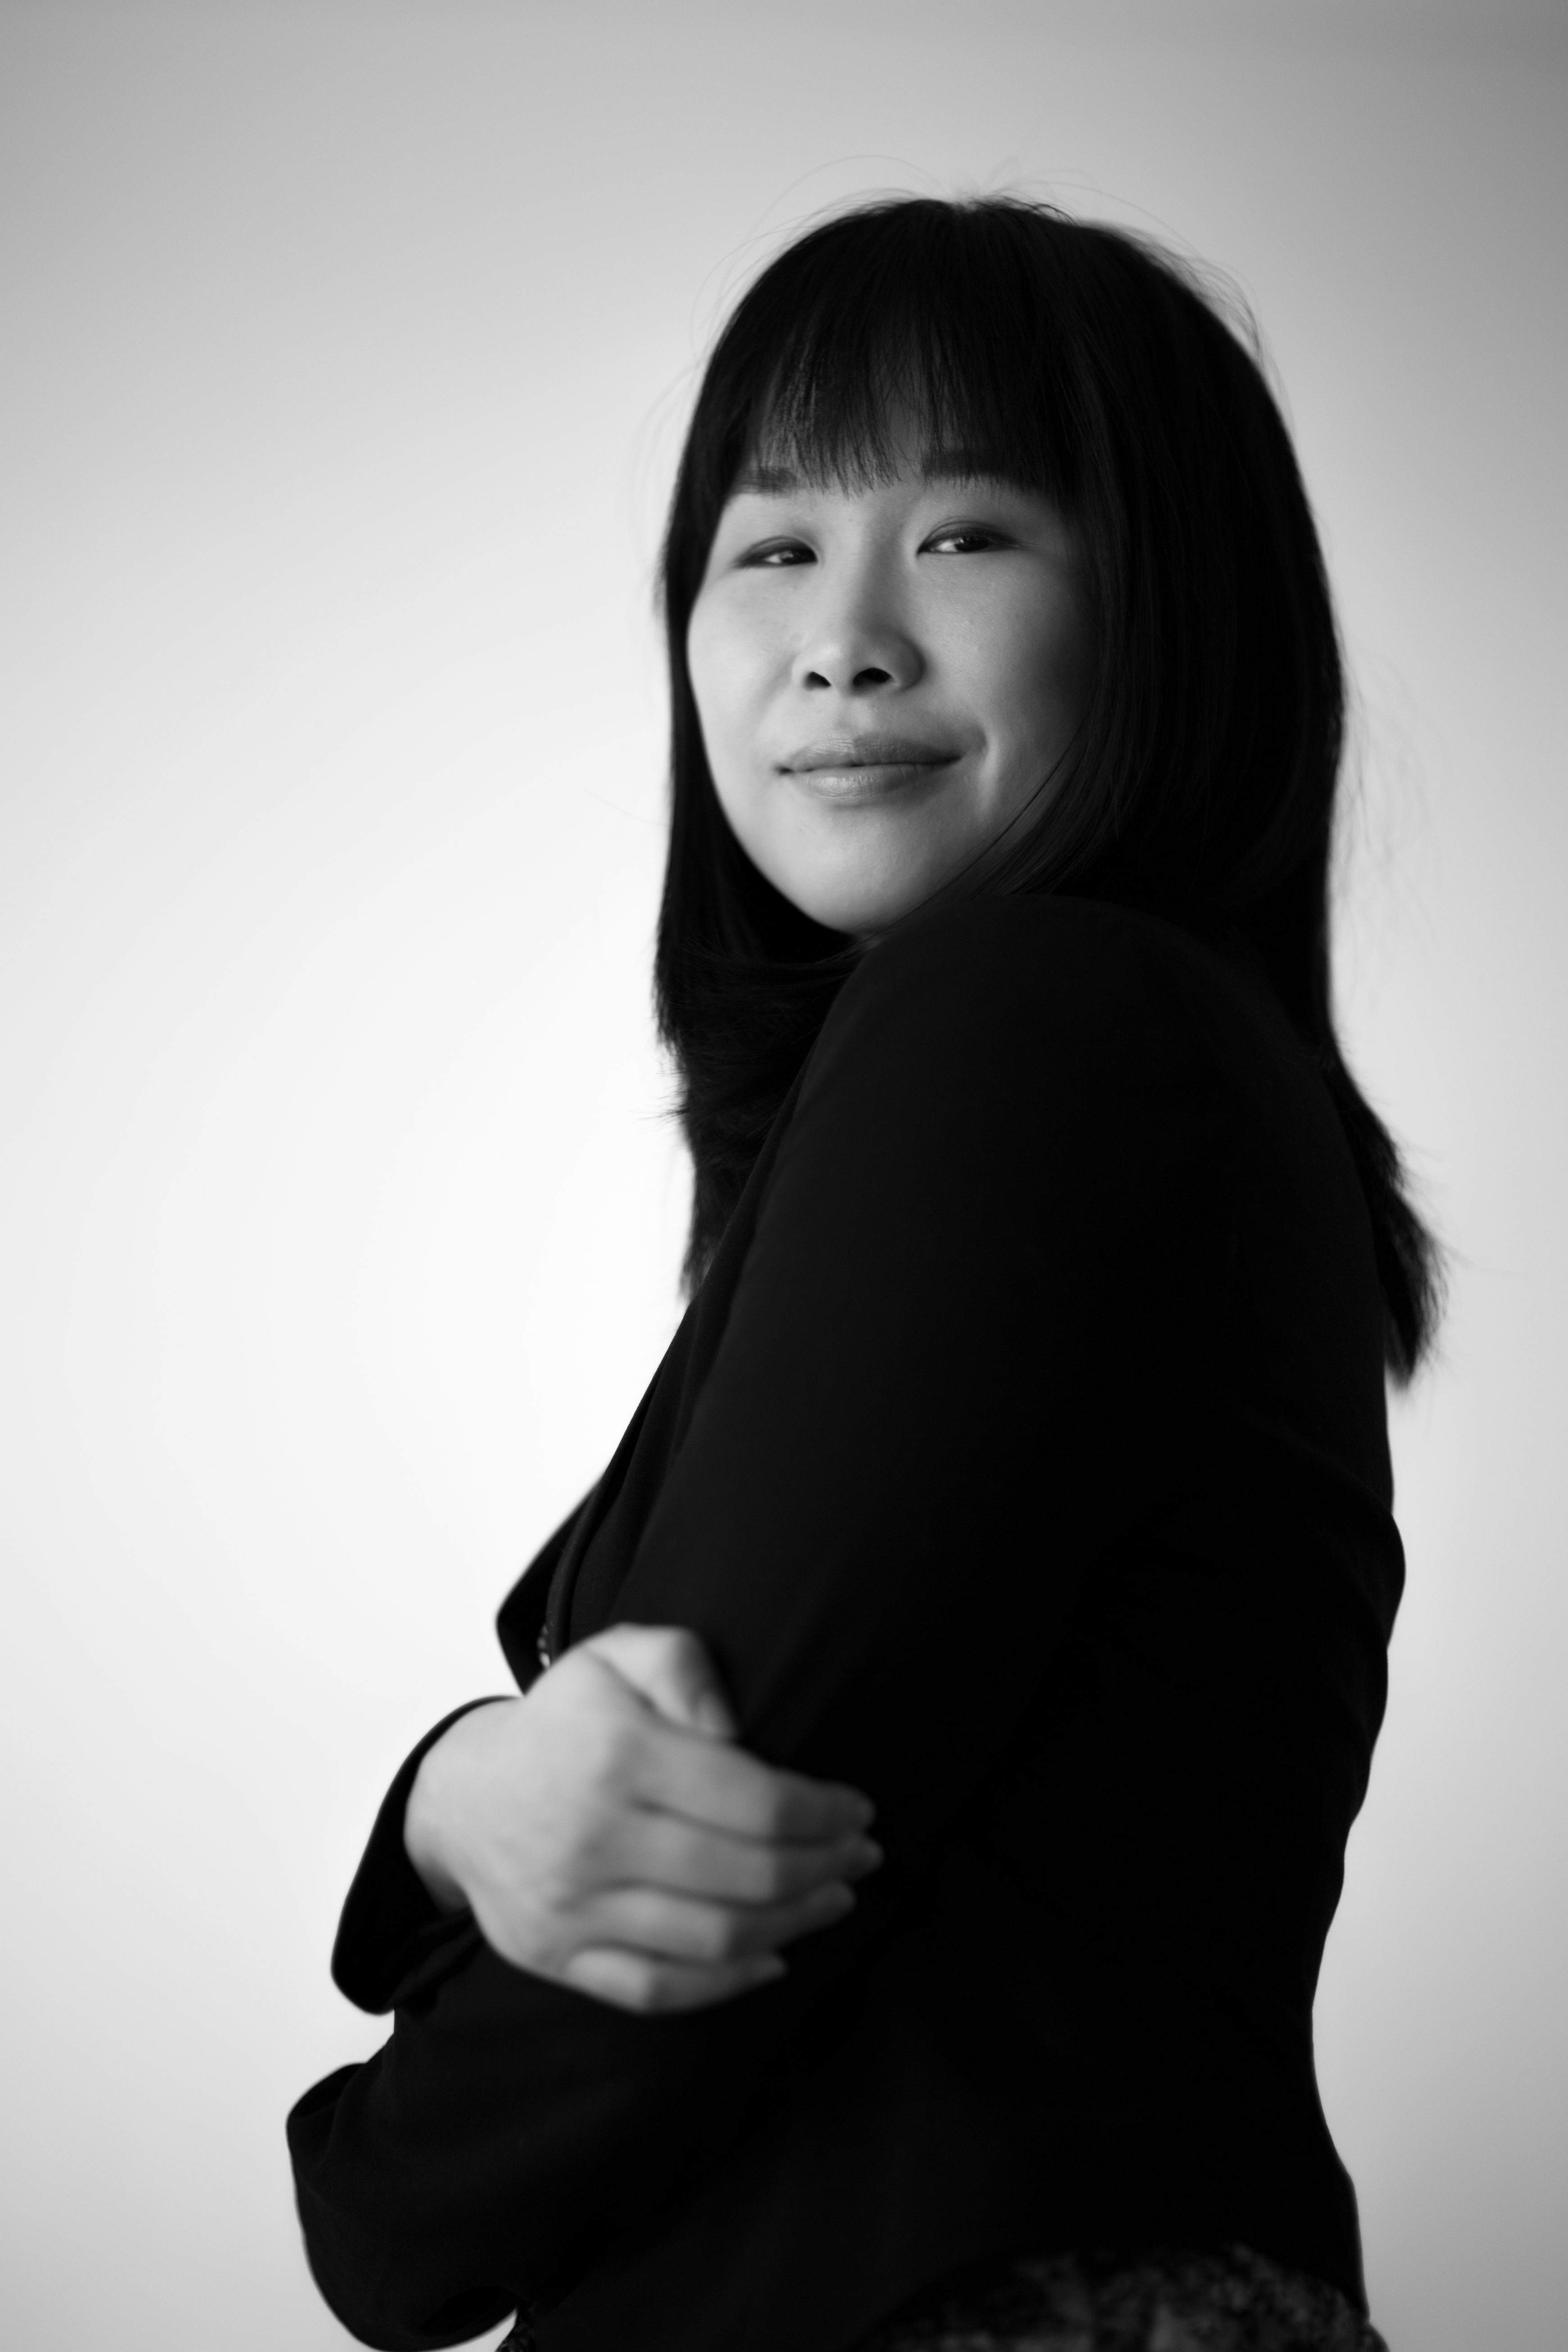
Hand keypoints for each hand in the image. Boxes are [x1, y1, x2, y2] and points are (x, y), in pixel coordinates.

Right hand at [403, 1625, 880, 2014]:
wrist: (464, 1795)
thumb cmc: (566, 1721)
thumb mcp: (617, 1656)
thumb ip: (683, 1666)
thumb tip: (735, 1729)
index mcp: (618, 1755)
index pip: (756, 1801)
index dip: (825, 1812)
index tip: (859, 1810)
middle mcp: (592, 1837)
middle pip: (747, 1876)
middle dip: (825, 1868)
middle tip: (862, 1856)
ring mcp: (571, 1906)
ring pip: (713, 1940)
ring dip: (795, 1926)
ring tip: (835, 1900)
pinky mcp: (557, 1957)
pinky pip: (656, 1990)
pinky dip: (726, 1986)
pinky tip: (775, 1960)